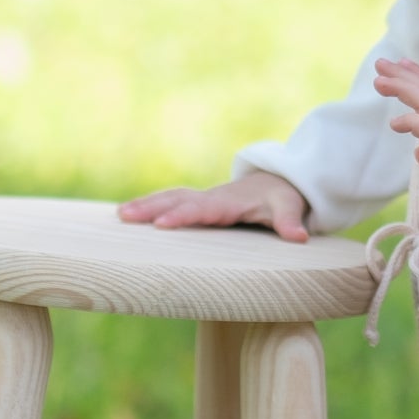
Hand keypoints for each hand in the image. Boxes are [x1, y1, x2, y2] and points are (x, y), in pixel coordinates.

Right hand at [118, 170, 309, 243]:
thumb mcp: (289, 208)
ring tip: (119, 216)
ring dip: (145, 205)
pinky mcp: (198, 203)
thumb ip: (291, 222)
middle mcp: (211, 198)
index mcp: (229, 202)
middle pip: (178, 201)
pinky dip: (150, 205)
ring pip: (170, 198)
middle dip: (152, 208)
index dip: (183, 216)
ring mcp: (202, 199)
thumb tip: (299, 237)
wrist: (278, 181)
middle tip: (124, 217)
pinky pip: (170, 201)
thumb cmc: (282, 198)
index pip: (202, 209)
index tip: (162, 225)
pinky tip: (128, 215)